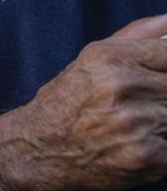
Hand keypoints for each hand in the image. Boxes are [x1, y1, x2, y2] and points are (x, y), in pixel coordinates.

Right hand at [14, 14, 166, 190]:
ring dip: (163, 121)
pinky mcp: (147, 156)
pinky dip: (163, 147)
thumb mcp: (91, 59)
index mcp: (108, 57)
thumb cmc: (65, 103)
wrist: (36, 151)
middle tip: (144, 104)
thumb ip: (137, 35)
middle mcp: (122, 86)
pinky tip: (139, 146)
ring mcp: (136, 123)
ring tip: (137, 126)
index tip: (159, 75)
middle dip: (163, 96)